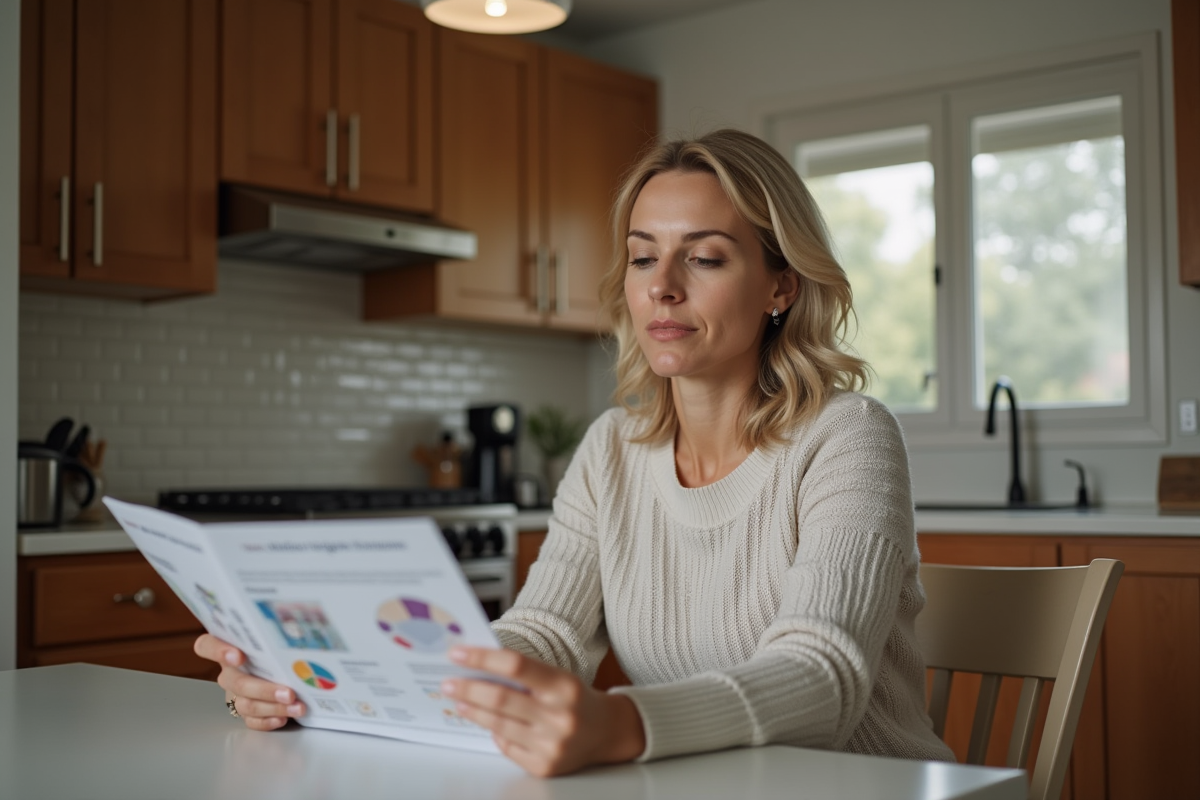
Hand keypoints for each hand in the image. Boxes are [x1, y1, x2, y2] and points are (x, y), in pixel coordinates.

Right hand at [193, 634, 305, 730]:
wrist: (285, 669)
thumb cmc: (279, 648)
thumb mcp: (276, 638)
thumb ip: (279, 634)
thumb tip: (300, 627)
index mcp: (231, 647)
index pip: (207, 645)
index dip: (218, 651)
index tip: (238, 656)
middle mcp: (229, 672)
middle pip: (237, 682)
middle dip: (265, 689)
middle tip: (288, 693)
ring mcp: (234, 694)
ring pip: (246, 704)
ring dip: (274, 707)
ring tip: (297, 707)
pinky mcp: (244, 712)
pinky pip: (251, 720)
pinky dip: (268, 721)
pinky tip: (283, 718)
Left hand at [441, 646, 645, 776]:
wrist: (608, 732)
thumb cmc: (575, 698)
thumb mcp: (558, 677)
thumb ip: (524, 674)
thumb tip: (477, 669)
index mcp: (564, 685)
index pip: (515, 665)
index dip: (482, 658)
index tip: (457, 653)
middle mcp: (560, 716)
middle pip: (501, 698)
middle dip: (468, 688)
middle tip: (448, 682)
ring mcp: (552, 745)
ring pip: (498, 725)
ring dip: (472, 711)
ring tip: (458, 700)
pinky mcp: (545, 766)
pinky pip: (507, 747)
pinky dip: (495, 733)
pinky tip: (487, 722)